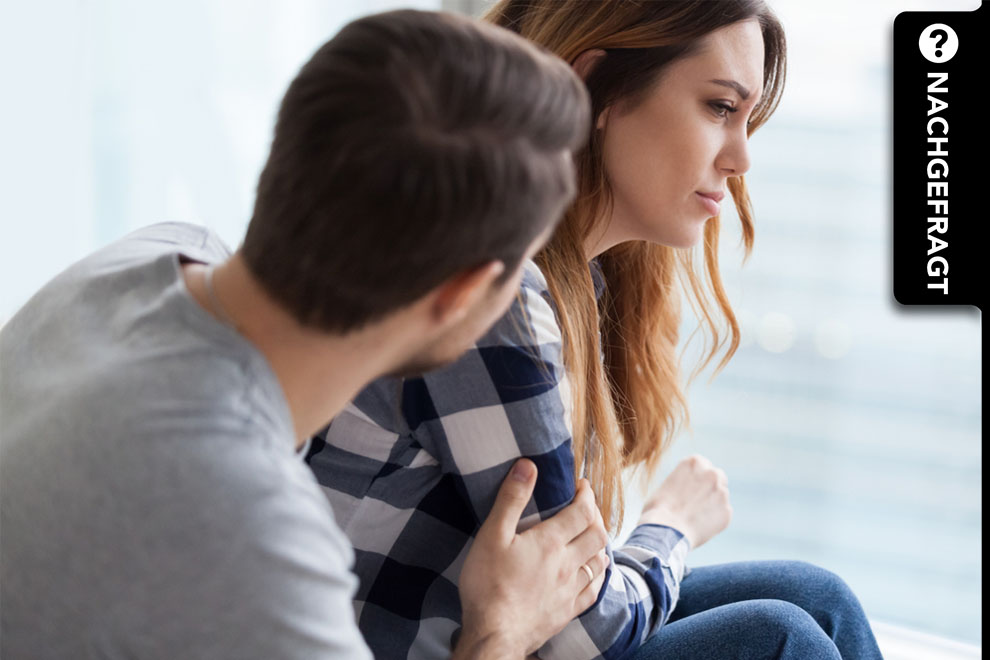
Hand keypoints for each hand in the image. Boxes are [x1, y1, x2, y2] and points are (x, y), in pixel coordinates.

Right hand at [454, 459, 609, 658]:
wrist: (494, 636)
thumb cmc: (488, 585)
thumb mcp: (492, 535)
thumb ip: (511, 499)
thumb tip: (528, 465)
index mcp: (550, 542)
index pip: (582, 511)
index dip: (586, 494)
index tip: (581, 485)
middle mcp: (567, 564)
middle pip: (597, 534)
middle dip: (594, 515)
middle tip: (584, 507)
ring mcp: (570, 590)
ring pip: (599, 561)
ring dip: (599, 544)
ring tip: (590, 535)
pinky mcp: (567, 612)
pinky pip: (594, 590)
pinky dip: (598, 575)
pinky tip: (592, 572)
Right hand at [636, 454, 730, 549]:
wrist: (665, 531)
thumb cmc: (658, 509)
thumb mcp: (667, 485)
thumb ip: (683, 482)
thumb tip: (688, 490)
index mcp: (694, 462)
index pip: (703, 465)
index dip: (697, 478)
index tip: (691, 488)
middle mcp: (711, 473)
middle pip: (718, 477)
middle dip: (711, 487)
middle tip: (698, 502)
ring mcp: (722, 493)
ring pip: (721, 497)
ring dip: (713, 504)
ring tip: (694, 518)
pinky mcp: (727, 512)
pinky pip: (722, 514)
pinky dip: (715, 520)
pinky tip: (699, 526)